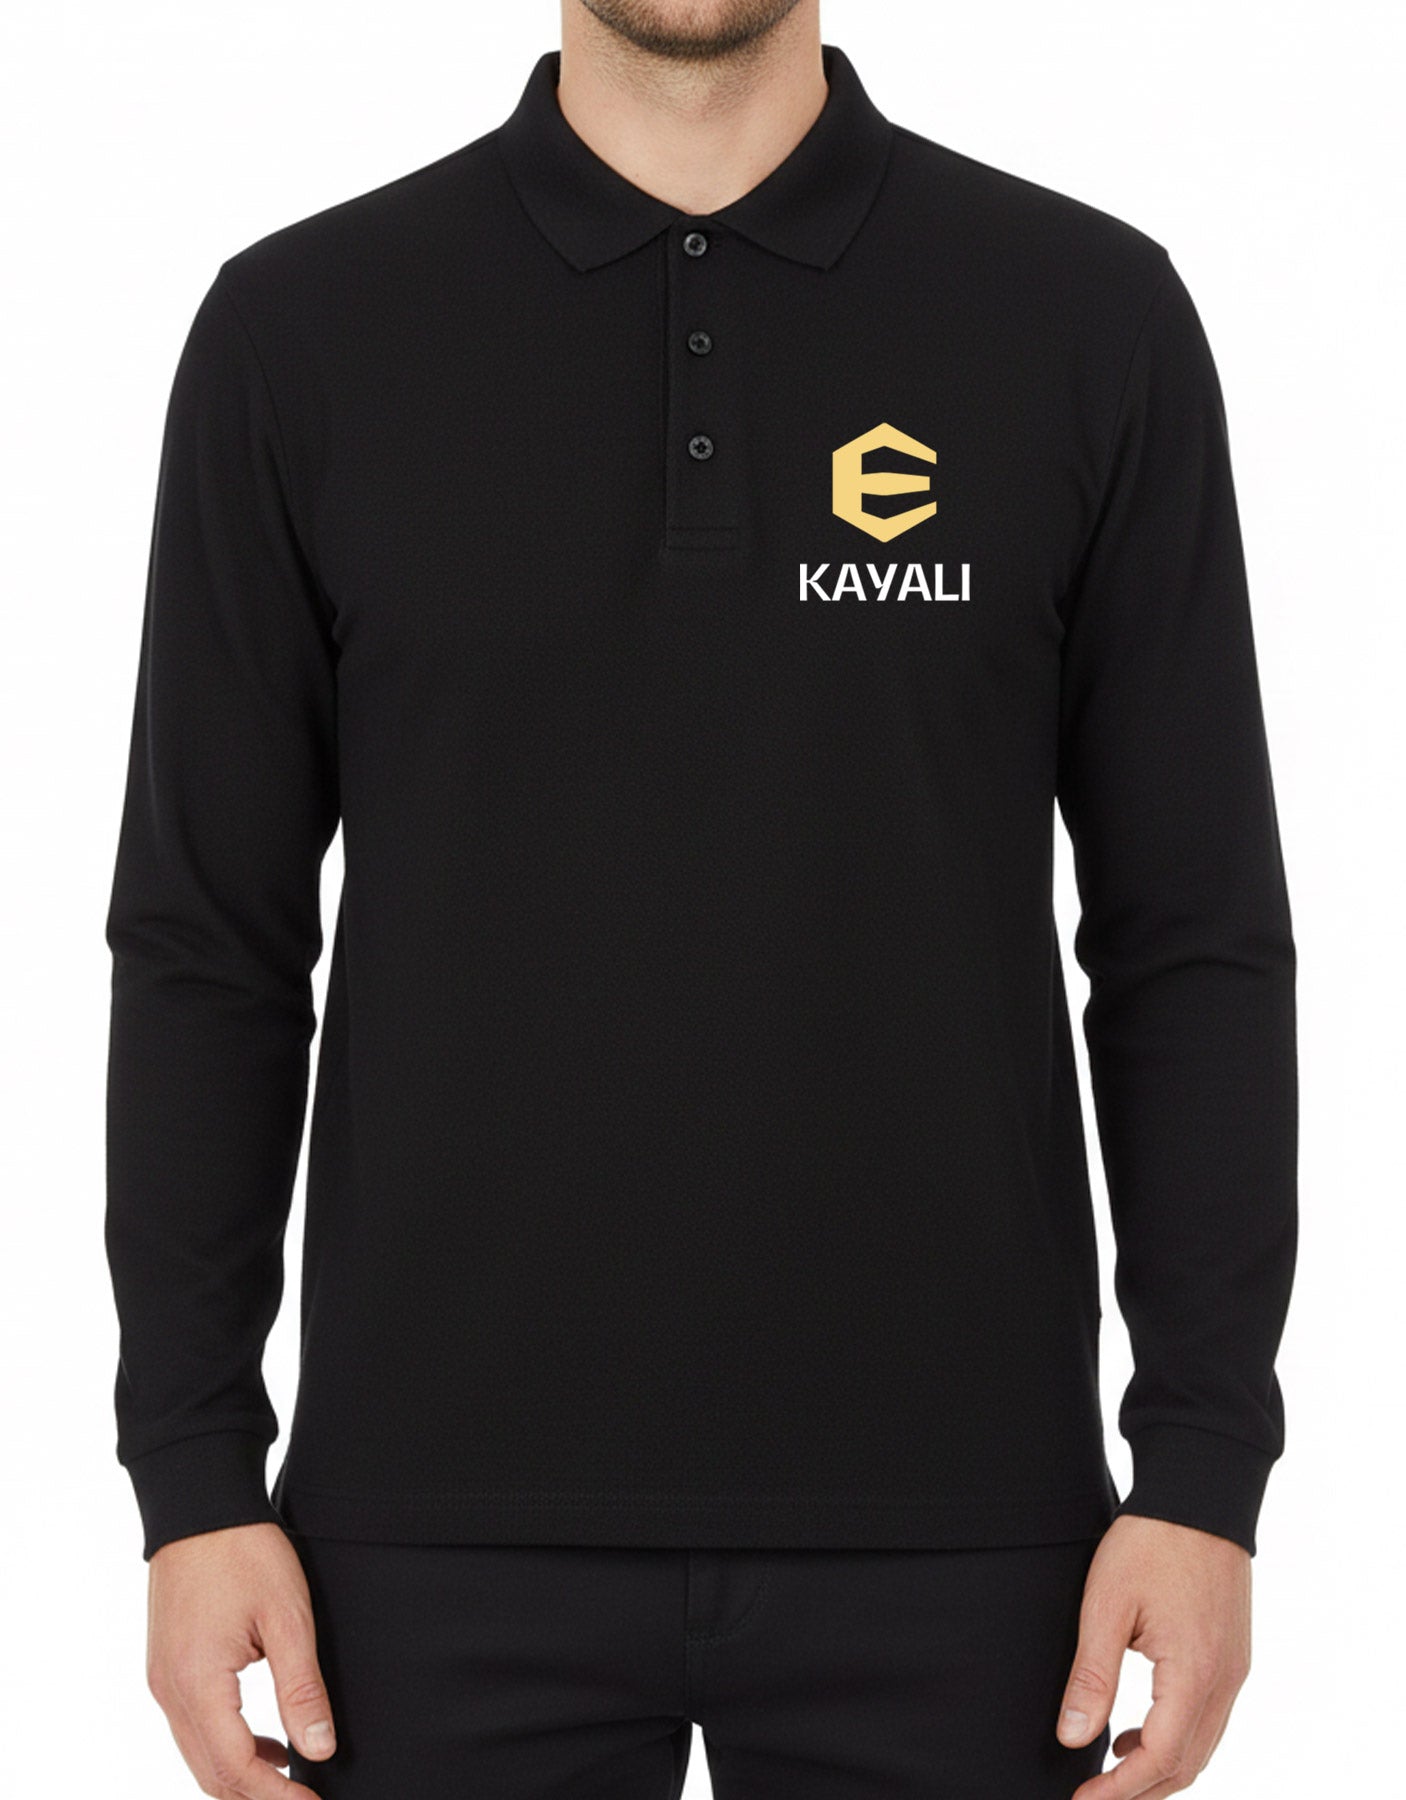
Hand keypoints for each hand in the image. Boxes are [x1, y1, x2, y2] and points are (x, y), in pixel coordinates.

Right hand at [146, 1521, 335, 1797]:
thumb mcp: (287, 1617)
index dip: (276, 1797)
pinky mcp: (165, 1668)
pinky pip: (192, 1728)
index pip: (235, 1770)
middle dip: (256, 1797)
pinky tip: (266, 1743)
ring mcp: (161, 1681)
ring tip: (293, 1778)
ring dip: (241, 1776)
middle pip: (210, 1774)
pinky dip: (226, 1748)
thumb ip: (301, 1688)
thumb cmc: (245, 1552)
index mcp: (197, 1684)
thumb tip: (319, 1750)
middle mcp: (169, 1692)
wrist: (200, 1506)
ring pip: (198, 1756)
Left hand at [1057, 1513, 1251, 1798]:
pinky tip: (1138, 1732)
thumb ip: (1092, 1676)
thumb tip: (1075, 1737)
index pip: (1161, 1759)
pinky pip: (1209, 1719)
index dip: (1120, 1790)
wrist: (1199, 1496)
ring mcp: (1234, 1670)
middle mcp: (1224, 1681)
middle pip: (1187, 1765)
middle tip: (1093, 1797)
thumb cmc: (1150, 1542)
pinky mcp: (1233, 1657)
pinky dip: (1176, 1740)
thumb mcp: (1106, 1605)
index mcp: (1194, 1673)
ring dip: (1159, 1769)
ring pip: (1202, 1746)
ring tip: (1110, 1772)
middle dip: (1141, 1791)